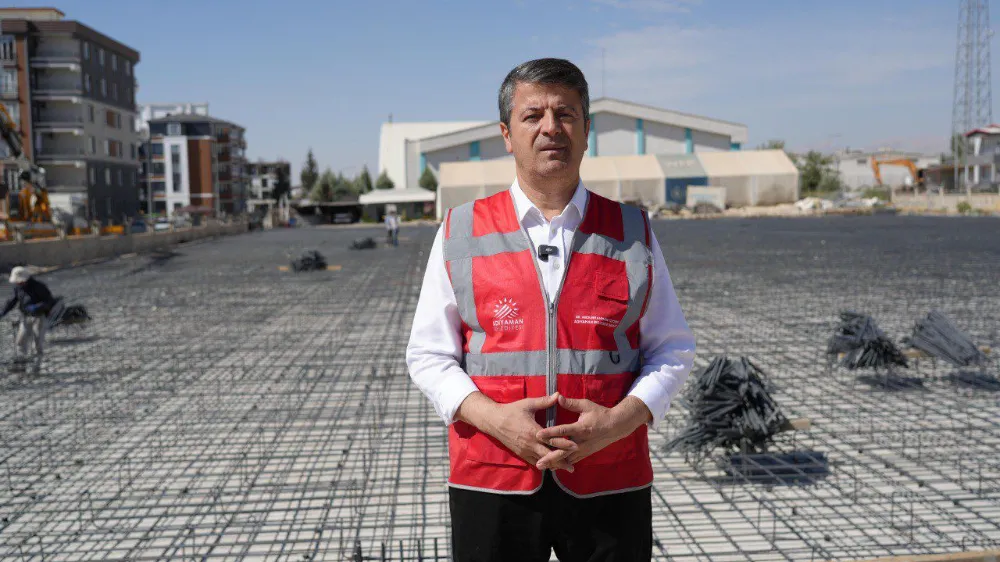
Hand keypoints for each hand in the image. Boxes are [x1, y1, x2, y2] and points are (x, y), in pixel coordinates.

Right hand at [457, 392, 576, 471]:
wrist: (494, 421)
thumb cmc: (512, 411)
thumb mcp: (528, 404)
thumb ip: (545, 401)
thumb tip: (558, 395)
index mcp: (533, 431)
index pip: (552, 440)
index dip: (564, 444)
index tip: (576, 447)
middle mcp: (530, 444)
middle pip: (548, 456)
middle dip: (561, 461)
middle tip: (572, 467)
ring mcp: (525, 450)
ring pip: (541, 461)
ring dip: (553, 465)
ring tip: (564, 468)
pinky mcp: (521, 454)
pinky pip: (534, 462)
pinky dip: (543, 464)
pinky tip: (551, 466)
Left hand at [535, 395, 651, 468]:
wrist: (615, 426)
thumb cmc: (600, 414)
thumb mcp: (586, 405)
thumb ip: (571, 403)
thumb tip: (557, 397)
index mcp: (581, 428)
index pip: (563, 431)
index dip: (550, 433)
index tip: (538, 434)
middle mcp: (581, 441)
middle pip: (563, 451)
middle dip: (550, 457)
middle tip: (538, 462)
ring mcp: (583, 449)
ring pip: (567, 459)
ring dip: (554, 463)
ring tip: (542, 466)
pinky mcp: (585, 453)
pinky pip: (572, 460)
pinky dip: (562, 464)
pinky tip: (552, 467)